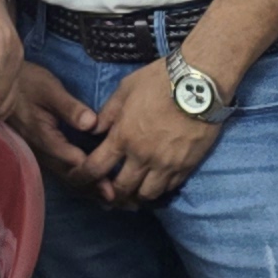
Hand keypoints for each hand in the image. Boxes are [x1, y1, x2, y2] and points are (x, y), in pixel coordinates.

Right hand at [2, 62, 108, 189]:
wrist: (2, 85)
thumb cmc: (28, 83)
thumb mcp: (49, 88)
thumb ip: (70, 107)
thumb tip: (92, 124)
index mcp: (43, 136)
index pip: (71, 160)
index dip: (93, 171)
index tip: (112, 181)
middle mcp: (40, 151)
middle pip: (69, 175)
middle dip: (92, 187)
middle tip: (116, 198)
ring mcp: (39, 154)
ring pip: (65, 178)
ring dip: (86, 189)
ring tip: (109, 198)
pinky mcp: (41, 153)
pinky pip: (61, 172)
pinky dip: (78, 181)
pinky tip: (92, 187)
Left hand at [83, 61, 224, 209]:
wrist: (201, 83)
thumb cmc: (160, 80)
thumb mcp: (126, 89)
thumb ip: (108, 113)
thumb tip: (93, 130)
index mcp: (123, 137)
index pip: (95, 168)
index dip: (81, 178)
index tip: (77, 180)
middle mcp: (142, 157)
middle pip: (121, 190)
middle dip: (110, 197)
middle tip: (107, 197)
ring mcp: (166, 164)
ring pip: (147, 195)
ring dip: (136, 197)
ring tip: (133, 194)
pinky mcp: (187, 166)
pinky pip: (169, 188)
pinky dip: (160, 189)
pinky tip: (156, 184)